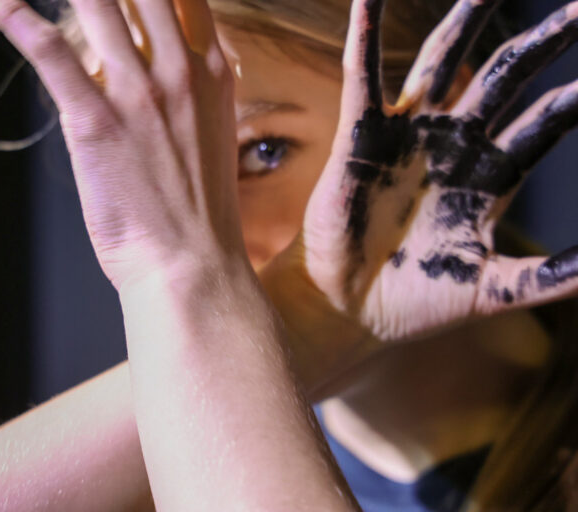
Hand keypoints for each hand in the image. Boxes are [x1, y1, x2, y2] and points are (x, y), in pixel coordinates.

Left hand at [0, 0, 244, 290]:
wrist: (193, 266)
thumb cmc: (198, 214)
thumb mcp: (209, 136)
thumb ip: (185, 92)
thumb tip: (142, 66)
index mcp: (210, 73)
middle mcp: (179, 70)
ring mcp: (138, 93)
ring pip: (96, 1)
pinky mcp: (95, 121)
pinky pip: (49, 52)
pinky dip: (13, 17)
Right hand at [277, 0, 577, 342]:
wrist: (351, 312)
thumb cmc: (417, 304)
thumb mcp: (496, 288)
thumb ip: (556, 276)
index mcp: (488, 177)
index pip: (543, 122)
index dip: (575, 101)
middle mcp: (452, 147)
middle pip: (502, 77)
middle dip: (541, 43)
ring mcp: (407, 137)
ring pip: (439, 61)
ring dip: (464, 20)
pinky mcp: (360, 137)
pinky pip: (364, 76)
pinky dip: (365, 33)